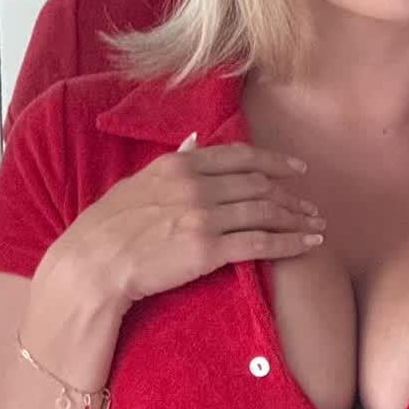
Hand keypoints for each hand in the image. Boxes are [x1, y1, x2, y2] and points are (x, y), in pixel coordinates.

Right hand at [35, 140, 323, 311]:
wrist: (91, 265)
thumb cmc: (106, 230)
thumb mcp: (136, 184)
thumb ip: (173, 164)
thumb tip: (194, 143)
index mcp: (178, 166)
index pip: (239, 156)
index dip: (273, 161)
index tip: (296, 169)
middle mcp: (195, 185)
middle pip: (258, 184)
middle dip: (290, 195)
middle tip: (310, 206)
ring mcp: (203, 216)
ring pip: (265, 211)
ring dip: (296, 218)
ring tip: (316, 226)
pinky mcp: (208, 249)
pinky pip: (261, 242)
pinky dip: (290, 242)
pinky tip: (308, 245)